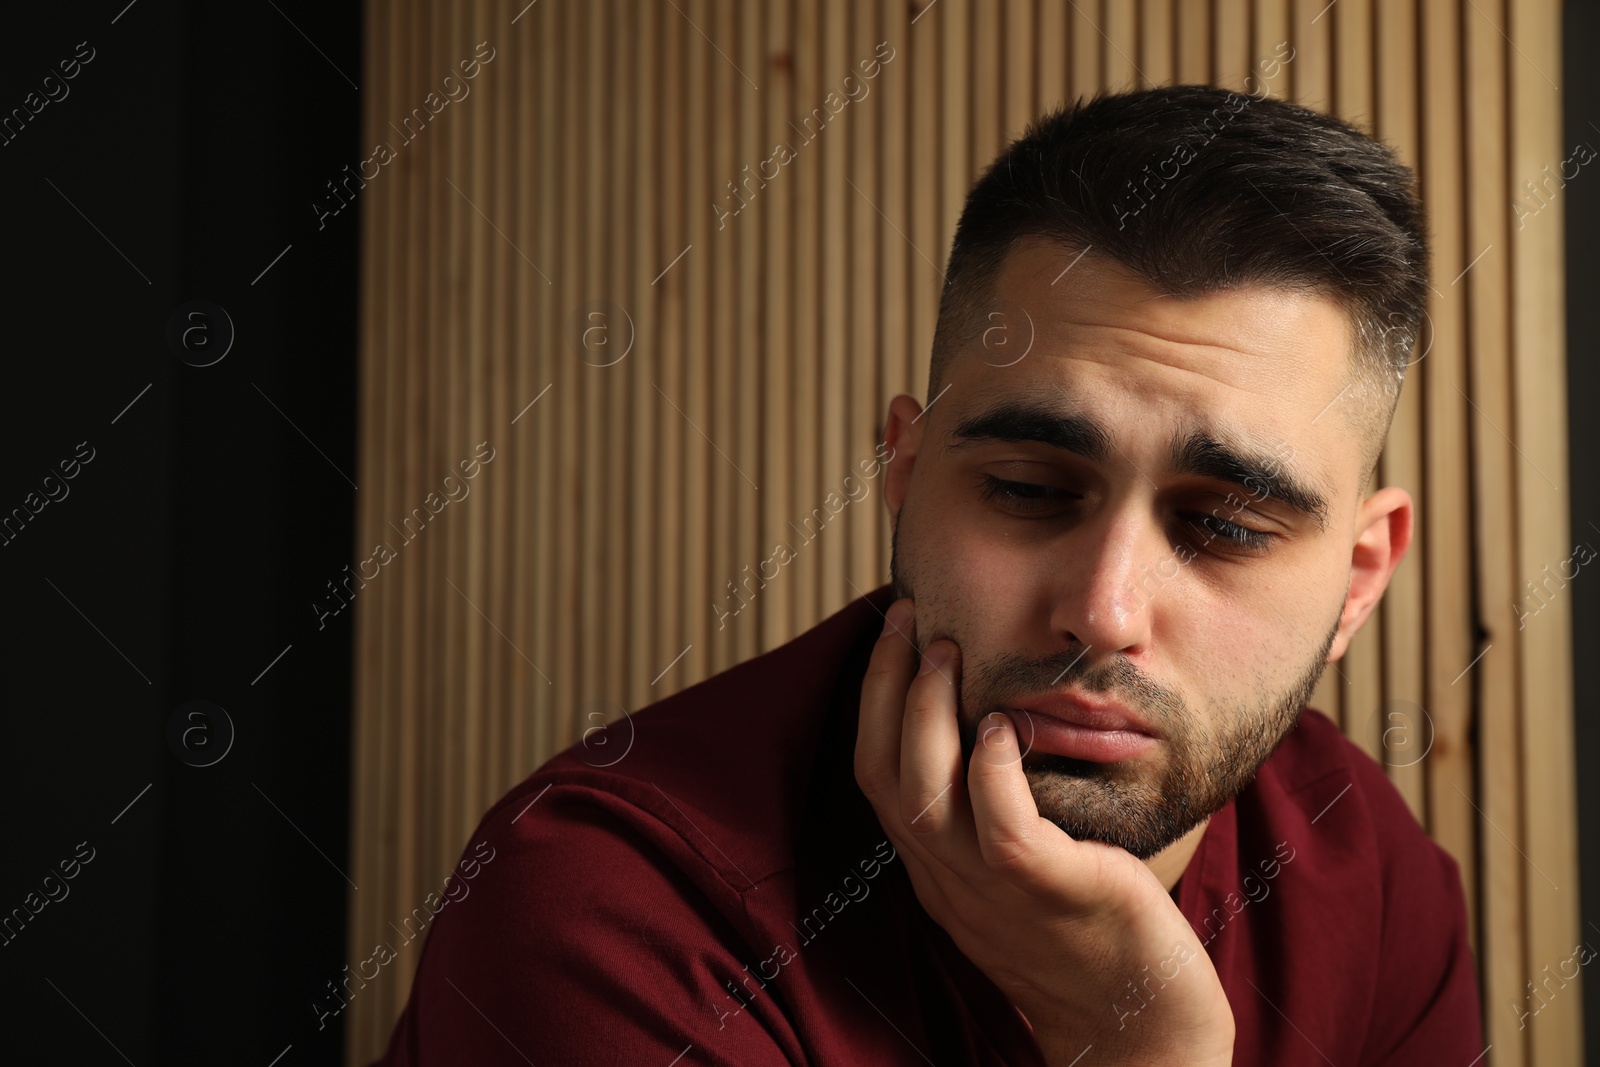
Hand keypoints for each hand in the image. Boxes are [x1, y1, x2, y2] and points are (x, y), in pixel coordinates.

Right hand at [853, 598, 1234, 1065]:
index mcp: (936, 870)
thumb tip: (993, 724)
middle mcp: (948, 880)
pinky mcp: (1053, 893)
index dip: (874, 699)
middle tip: (909, 616)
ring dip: (927, 713)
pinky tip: (997, 722)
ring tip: (946, 650)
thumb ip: (992, 812)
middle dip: (885, 686)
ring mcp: (994, 891)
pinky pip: (1004, 828)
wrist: (1138, 1028)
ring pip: (926, 795)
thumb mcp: (1019, 871)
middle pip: (886, 774)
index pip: (877, 775)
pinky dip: (990, 770)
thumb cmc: (1091, 936)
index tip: (894, 634)